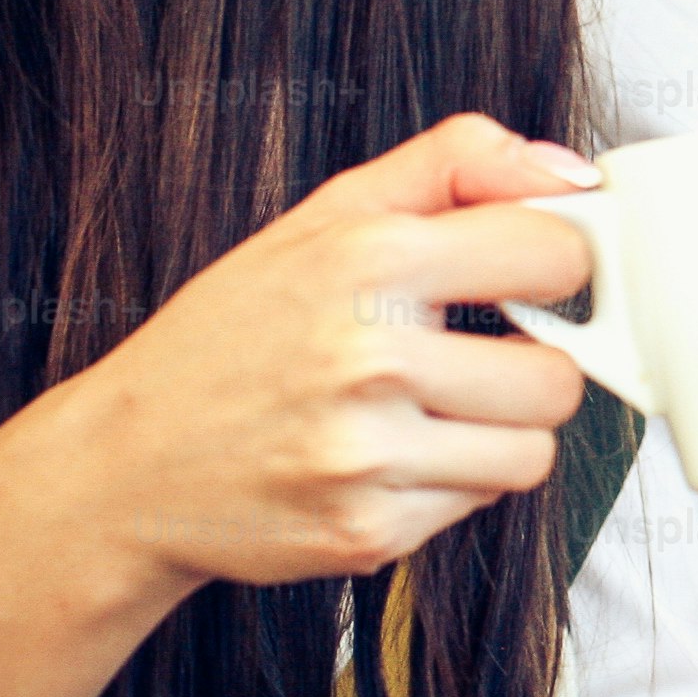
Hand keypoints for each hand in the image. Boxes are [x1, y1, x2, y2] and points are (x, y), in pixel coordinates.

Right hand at [0, 112, 599, 604]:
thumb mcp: (326, 216)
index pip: (556, 254)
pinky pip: (479, 504)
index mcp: (369, 260)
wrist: (126, 465)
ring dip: (497, 434)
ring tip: (428, 410)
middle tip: (472, 359)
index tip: (528, 278)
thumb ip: (455, 165)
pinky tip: (388, 457)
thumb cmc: (233, 334)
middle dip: (531, 368)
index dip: (554, 267)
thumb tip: (571, 172)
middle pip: (559, 376)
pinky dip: (449, 484)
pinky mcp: (367, 531)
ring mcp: (367, 453)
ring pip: (532, 452)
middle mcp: (369, 357)